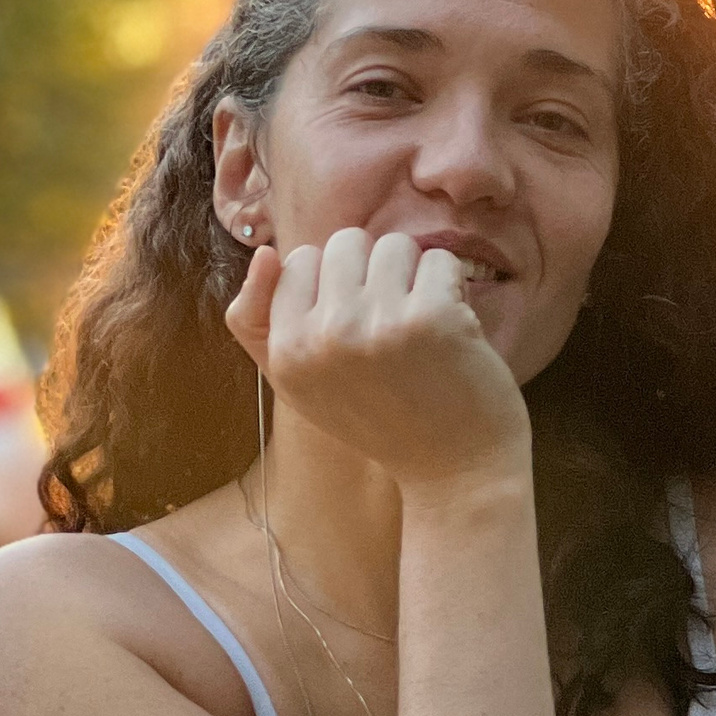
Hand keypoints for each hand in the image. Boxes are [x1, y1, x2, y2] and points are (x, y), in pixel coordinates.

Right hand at [226, 228, 530, 490]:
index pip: (297, 260)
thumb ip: (260, 322)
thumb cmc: (379, 420)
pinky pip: (439, 260)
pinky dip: (452, 287)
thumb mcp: (302, 384)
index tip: (356, 326)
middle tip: (391, 326)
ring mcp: (379, 326)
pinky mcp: (433, 319)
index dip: (335, 283)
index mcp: (286, 353)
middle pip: (345, 242)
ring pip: (393, 245)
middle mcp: (325, 338)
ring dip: (414, 277)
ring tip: (420, 325)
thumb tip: (264, 252)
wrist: (454, 473)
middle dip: (374, 272)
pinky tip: (453, 330)